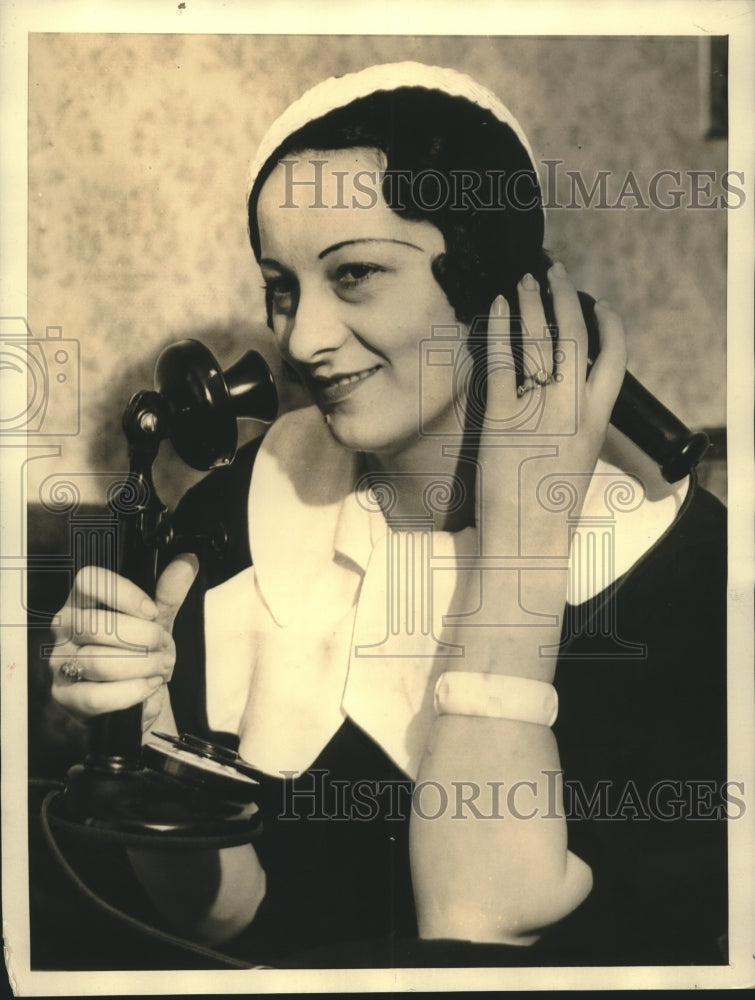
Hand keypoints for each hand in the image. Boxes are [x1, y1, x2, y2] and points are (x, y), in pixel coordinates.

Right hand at [50, 553, 197, 728]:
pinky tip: (150, 686)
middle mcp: (66, 628)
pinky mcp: (65, 696)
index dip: (124, 594)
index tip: (153, 612)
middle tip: (164, 646)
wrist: (132, 696)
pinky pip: (96, 696)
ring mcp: (61, 663)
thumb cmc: (137, 651)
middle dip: (143, 638)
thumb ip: (169, 593)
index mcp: (83, 600)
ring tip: (162, 667)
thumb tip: (188, 562)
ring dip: (142, 666)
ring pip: (99, 662)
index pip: (89, 581)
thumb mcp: (156, 620)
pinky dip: (131, 692)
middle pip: (96, 626)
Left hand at [466, 262, 625, 679]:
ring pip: (540, 341)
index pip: (613, 359)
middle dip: (564, 298)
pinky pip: (503, 362)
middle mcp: (572, 407)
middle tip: (552, 272)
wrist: (525, 540)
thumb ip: (576, 425)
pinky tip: (496, 309)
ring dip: (531, 304)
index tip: (598, 302)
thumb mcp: (578, 461)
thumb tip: (567, 398)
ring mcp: (538, 410)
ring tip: (522, 280)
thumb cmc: (550, 508)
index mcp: (597, 419)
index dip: (607, 324)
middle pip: (573, 337)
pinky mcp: (502, 416)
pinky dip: (500, 331)